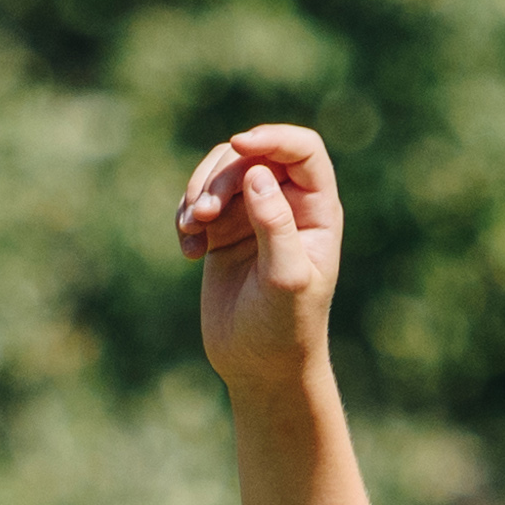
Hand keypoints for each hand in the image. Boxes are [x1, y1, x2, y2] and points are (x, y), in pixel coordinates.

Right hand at [179, 122, 344, 391]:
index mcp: (317, 209)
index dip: (273, 137)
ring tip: (190, 231)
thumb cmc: (284, 327)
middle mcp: (288, 204)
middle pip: (252, 155)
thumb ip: (276, 225)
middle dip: (221, 177)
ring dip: (198, 193)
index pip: (302, 151)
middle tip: (203, 216)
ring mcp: (254, 214)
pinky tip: (188, 251)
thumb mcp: (285, 279)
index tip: (240, 144)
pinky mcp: (223, 229)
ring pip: (221, 171)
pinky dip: (186, 216)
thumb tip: (257, 172)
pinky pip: (200, 198)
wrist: (260, 366)